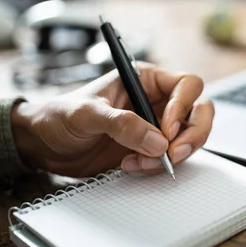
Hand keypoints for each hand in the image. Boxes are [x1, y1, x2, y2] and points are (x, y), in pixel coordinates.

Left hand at [11, 62, 213, 176]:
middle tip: (173, 153)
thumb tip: (157, 141)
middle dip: (192, 134)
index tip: (167, 130)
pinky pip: (172, 157)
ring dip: (174, 154)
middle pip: (200, 111)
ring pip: (191, 137)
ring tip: (142, 162)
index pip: (187, 85)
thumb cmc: (61, 116)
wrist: (46, 146)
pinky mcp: (152, 149)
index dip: (184, 106)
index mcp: (147, 80)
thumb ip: (122, 124)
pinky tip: (133, 166)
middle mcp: (159, 101)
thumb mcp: (87, 113)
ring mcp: (158, 126)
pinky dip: (159, 166)